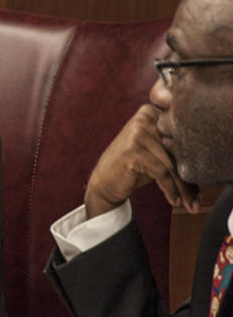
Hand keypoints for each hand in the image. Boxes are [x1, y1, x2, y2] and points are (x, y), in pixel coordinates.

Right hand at [85, 104, 199, 217]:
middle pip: (179, 150)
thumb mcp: (157, 153)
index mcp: (153, 111)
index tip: (204, 182)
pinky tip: (174, 201)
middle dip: (191, 179)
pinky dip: (171, 189)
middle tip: (198, 200)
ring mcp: (137, 132)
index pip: (183, 135)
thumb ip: (178, 149)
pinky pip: (161, 172)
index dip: (196, 158)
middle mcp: (145, 117)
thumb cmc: (135, 167)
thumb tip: (211, 165)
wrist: (104, 181)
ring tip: (190, 205)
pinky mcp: (133, 151)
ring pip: (172, 164)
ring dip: (183, 189)